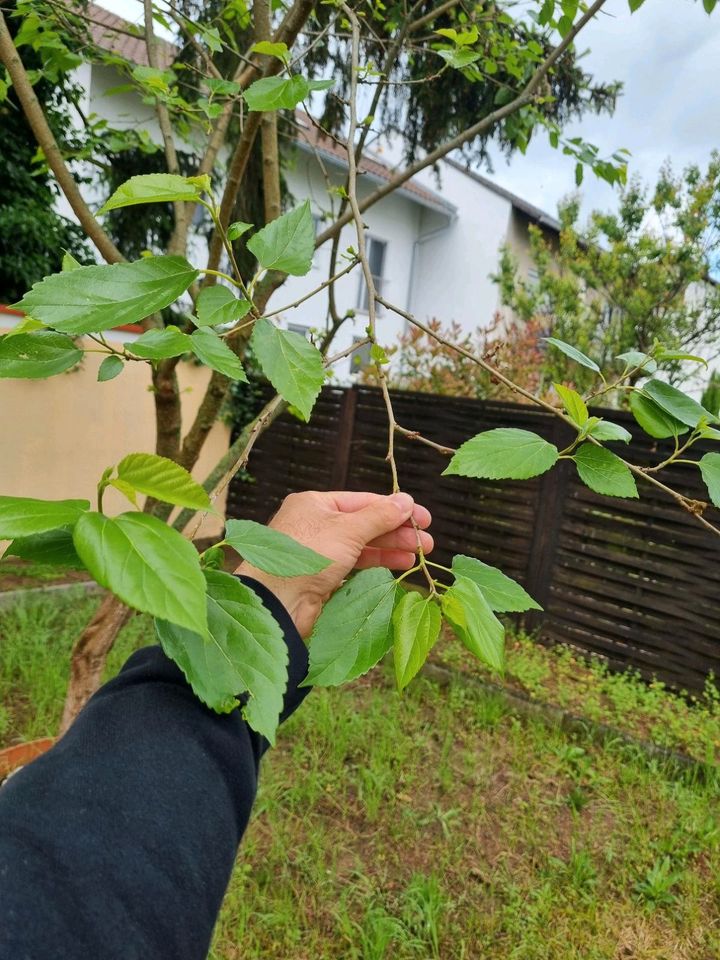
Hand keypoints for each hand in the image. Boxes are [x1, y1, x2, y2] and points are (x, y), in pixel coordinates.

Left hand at [234, 490, 432, 636]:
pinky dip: (375, 566)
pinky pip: (354, 567)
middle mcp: (315, 526)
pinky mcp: (322, 578)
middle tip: (426, 542)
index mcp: (315, 505)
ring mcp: (319, 553)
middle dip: (397, 532)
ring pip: (362, 547)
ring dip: (390, 550)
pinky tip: (396, 568)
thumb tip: (407, 501)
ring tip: (417, 556)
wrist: (277, 602)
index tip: (423, 517)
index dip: (395, 508)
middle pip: (365, 524)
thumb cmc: (306, 556)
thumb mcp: (347, 530)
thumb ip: (380, 516)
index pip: (363, 501)